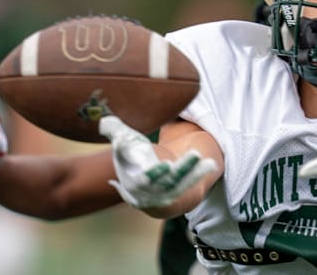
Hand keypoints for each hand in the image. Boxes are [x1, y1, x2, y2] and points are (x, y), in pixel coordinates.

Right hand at [100, 115, 216, 208]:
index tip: (121, 140)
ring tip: (199, 155)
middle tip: (168, 164)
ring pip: (173, 184)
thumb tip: (105, 121)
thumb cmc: (133, 159)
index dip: (121, 149)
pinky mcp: (174, 195)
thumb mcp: (123, 144)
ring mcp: (158, 194)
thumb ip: (114, 131)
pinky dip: (198, 175)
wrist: (143, 190)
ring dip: (187, 171)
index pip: (122, 159)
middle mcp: (140, 187)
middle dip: (159, 172)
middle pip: (150, 179)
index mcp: (125, 171)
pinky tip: (212, 163)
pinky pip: (187, 186)